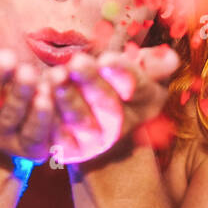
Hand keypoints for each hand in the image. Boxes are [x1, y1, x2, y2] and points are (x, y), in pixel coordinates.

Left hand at [48, 43, 179, 164]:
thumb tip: (170, 58)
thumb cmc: (119, 82)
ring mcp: (95, 140)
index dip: (122, 73)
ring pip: (80, 120)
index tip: (106, 59)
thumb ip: (155, 63)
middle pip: (107, 104)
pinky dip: (46, 116)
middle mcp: (122, 125)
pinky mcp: (68, 149)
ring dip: (67, 99)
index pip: (137, 87)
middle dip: (91, 82)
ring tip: (55, 77)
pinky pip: (55, 133)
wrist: (95, 118)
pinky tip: (38, 95)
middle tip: (76, 62)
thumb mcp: (143, 69)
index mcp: (145, 101)